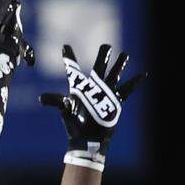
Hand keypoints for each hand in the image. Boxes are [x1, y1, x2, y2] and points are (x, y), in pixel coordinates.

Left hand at [39, 44, 144, 169]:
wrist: (88, 139)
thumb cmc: (74, 125)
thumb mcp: (64, 110)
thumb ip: (54, 101)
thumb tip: (41, 99)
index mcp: (79, 87)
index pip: (73, 69)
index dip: (69, 58)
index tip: (65, 46)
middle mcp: (93, 87)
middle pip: (99, 67)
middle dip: (103, 56)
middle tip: (106, 46)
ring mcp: (105, 94)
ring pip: (114, 75)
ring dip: (119, 65)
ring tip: (125, 54)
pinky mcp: (115, 102)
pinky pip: (127, 90)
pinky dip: (135, 82)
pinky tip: (143, 74)